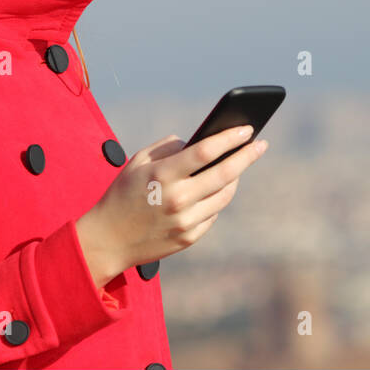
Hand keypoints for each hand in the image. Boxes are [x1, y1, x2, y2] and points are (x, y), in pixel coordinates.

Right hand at [76, 125, 268, 287]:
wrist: (108, 239)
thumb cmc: (123, 194)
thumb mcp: (138, 162)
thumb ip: (167, 148)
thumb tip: (196, 143)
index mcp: (163, 175)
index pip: (206, 151)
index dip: (230, 138)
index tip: (248, 129)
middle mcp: (178, 199)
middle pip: (225, 174)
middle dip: (247, 156)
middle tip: (261, 145)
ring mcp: (185, 221)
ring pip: (224, 195)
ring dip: (235, 178)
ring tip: (239, 165)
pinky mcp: (189, 238)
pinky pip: (213, 214)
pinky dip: (217, 199)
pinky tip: (218, 189)